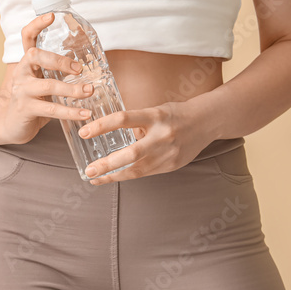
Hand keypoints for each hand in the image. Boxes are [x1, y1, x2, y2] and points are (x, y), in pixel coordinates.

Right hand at [0, 13, 95, 144]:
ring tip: (89, 91)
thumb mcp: (43, 80)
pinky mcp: (25, 109)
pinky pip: (51, 110)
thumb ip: (57, 70)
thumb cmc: (33, 99)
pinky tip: (85, 113)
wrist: (12, 125)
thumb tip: (87, 62)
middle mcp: (22, 72)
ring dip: (71, 89)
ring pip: (47, 85)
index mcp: (27, 62)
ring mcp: (21, 90)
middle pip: (36, 56)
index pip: (27, 37)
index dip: (37, 25)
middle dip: (60, 60)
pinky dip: (71, 112)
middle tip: (79, 69)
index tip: (52, 16)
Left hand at [78, 100, 214, 184]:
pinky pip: (146, 173)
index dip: (101, 126)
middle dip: (107, 164)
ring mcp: (169, 153)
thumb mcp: (156, 111)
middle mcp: (163, 135)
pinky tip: (115, 176)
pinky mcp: (172, 165)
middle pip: (131, 153)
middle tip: (89, 170)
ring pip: (137, 169)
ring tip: (95, 178)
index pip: (124, 119)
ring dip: (114, 175)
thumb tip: (110, 134)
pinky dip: (128, 175)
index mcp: (156, 116)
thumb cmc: (176, 114)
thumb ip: (137, 123)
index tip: (84, 132)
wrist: (207, 122)